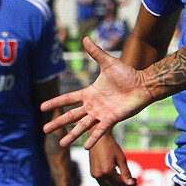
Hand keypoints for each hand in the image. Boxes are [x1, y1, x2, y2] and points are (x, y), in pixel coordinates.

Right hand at [41, 37, 155, 148]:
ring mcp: (102, 113)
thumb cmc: (127, 74)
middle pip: (71, 116)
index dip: (55, 102)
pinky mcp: (112, 119)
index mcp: (90, 93)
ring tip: (61, 144)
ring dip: (72, 135)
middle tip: (44, 130)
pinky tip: (85, 146)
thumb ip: (96, 53)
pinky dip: (93, 138)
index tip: (42, 108)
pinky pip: (100, 130)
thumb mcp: (108, 62)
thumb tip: (84, 38)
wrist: (143, 84)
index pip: (68, 99)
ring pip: (83, 126)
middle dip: (58, 123)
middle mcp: (93, 106)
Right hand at [90, 131, 136, 185]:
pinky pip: (101, 182)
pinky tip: (114, 185)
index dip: (129, 184)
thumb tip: (131, 184)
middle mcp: (99, 175)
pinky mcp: (92, 172)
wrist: (99, 138)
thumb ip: (126, 173)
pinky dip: (109, 184)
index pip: (120, 183)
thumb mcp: (121, 159)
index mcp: (107, 171)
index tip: (136, 183)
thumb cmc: (111, 147)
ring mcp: (95, 174)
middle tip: (133, 184)